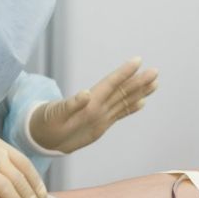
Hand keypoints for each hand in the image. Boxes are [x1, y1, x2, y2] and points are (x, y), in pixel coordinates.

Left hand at [29, 57, 157, 152]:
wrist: (43, 137)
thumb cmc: (47, 123)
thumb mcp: (56, 115)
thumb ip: (71, 105)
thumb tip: (86, 94)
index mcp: (89, 101)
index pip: (110, 83)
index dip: (123, 73)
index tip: (137, 61)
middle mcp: (98, 105)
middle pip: (122, 90)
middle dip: (138, 81)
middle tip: (155, 71)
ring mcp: (100, 114)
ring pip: (124, 100)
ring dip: (139, 92)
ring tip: (154, 83)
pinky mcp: (101, 124)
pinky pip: (119, 113)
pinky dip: (131, 108)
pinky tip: (142, 102)